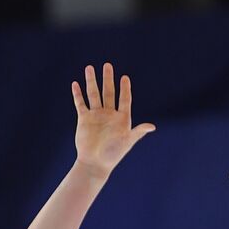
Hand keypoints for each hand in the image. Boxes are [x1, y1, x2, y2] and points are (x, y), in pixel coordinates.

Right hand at [72, 63, 155, 177]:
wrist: (95, 163)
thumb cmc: (113, 154)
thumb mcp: (127, 142)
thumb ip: (138, 132)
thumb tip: (152, 126)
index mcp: (121, 118)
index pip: (124, 99)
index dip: (125, 88)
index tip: (124, 77)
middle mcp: (109, 114)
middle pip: (108, 92)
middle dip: (107, 79)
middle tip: (107, 65)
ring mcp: (96, 115)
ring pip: (93, 94)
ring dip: (91, 81)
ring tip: (89, 68)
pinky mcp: (84, 119)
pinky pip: (80, 104)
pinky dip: (78, 94)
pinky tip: (76, 84)